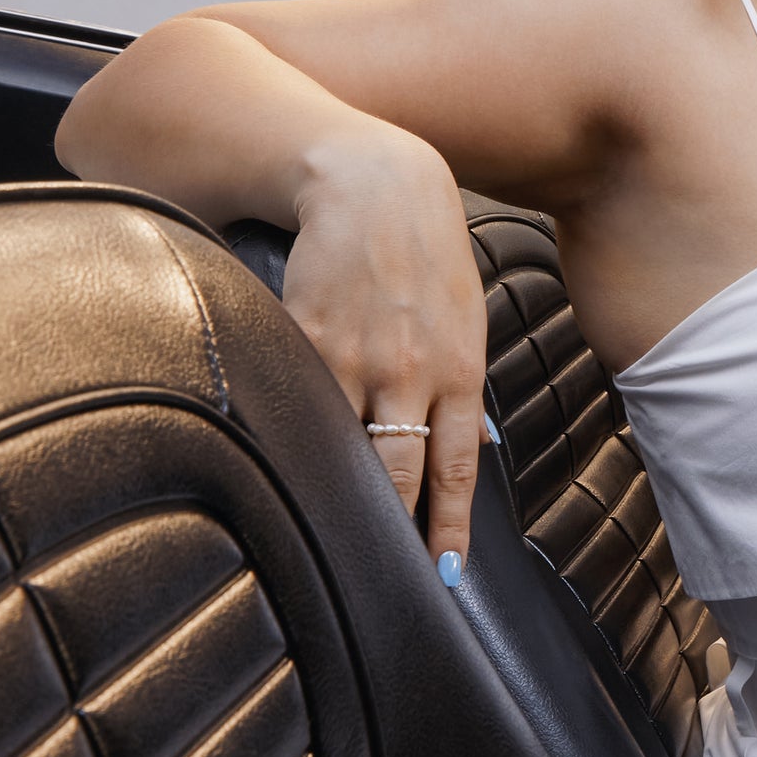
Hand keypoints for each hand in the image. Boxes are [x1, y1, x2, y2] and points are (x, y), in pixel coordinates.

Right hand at [278, 124, 486, 565]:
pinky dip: (294, 437)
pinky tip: (287, 460)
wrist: (375, 184)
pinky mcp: (304, 339)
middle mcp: (409, 371)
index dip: (446, 527)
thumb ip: (460, 382)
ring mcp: (353, 358)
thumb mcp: (466, 317)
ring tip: (335, 529)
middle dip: (393, 528)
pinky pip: (298, 405)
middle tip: (387, 571)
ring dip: (342, 489)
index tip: (442, 572)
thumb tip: (469, 444)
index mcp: (459, 370)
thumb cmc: (427, 253)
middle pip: (399, 472)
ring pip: (344, 447)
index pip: (455, 469)